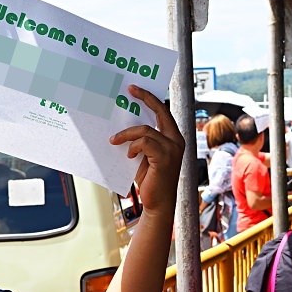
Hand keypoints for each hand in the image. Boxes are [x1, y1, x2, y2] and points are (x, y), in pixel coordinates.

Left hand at [109, 85, 184, 213]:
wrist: (157, 203)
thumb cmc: (150, 179)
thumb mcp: (144, 155)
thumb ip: (141, 140)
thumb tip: (123, 125)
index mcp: (173, 137)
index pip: (163, 111)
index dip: (150, 98)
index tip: (135, 89)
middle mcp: (177, 140)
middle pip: (161, 111)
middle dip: (145, 98)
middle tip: (130, 90)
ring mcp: (173, 148)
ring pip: (145, 130)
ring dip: (126, 134)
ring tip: (115, 141)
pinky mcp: (165, 157)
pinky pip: (144, 143)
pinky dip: (133, 146)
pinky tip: (129, 156)